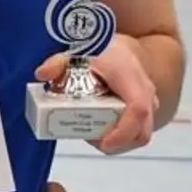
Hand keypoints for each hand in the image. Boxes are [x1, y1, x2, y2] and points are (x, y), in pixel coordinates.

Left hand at [36, 36, 157, 154]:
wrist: (121, 48)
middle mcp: (145, 92)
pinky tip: (100, 129)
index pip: (137, 108)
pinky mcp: (146, 112)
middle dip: (115, 143)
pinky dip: (119, 136)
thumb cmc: (102, 50)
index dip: (122, 131)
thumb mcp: (77, 52)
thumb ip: (58, 62)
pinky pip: (137, 131)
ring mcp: (149, 103)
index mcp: (130, 77)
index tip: (101, 142)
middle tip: (89, 138)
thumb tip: (42, 74)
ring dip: (116, 142)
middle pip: (141, 131)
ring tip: (91, 133)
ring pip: (140, 134)